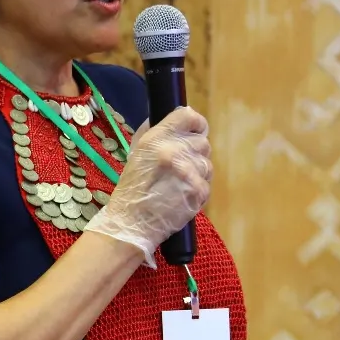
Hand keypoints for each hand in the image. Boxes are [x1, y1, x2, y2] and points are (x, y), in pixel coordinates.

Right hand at [85, 107, 210, 264]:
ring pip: (207, 163)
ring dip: (197, 171)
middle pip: (203, 141)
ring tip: (180, 183)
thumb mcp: (137, 152)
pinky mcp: (199, 191)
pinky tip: (182, 195)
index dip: (196, 123)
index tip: (195, 130)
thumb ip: (157, 132)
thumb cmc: (131, 188)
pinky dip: (198, 189)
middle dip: (195, 152)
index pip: (188, 116)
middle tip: (181, 166)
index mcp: (156, 138)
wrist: (132, 223)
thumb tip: (182, 115)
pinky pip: (207, 183)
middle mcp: (174, 151)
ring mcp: (189, 172)